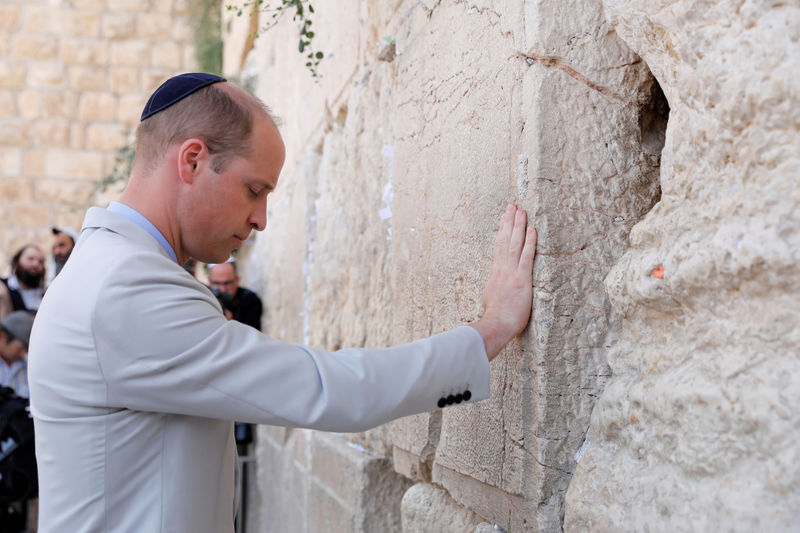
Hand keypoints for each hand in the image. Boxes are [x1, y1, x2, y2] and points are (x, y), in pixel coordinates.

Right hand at [471, 204, 536, 360]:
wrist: (496, 325)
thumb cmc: (495, 317)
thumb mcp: (491, 298)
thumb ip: (495, 288)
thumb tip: (496, 287)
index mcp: (496, 272)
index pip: (499, 246)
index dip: (502, 230)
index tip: (504, 217)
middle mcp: (502, 268)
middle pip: (505, 240)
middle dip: (509, 221)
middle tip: (513, 205)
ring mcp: (511, 272)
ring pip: (515, 244)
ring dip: (518, 226)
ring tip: (521, 210)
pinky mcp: (522, 279)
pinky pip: (526, 257)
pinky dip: (530, 242)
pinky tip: (532, 230)